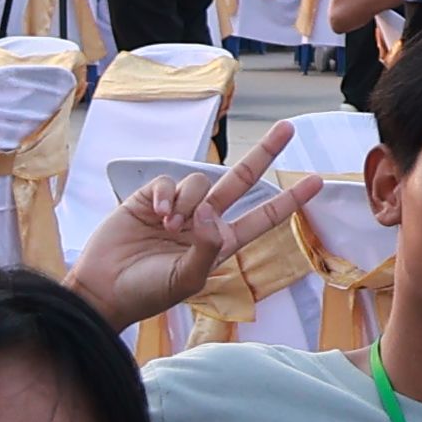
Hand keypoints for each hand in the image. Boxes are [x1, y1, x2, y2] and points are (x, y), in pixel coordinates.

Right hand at [64, 124, 291, 326]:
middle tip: (287, 129)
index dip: (289, 200)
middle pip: (240, 181)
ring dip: (189, 202)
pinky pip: (169, 182)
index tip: (316, 182)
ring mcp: (179, 208)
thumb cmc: (148, 292)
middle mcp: (205, 221)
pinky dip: (167, 196)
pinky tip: (156, 215)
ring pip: (200, 182)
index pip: (263, 218)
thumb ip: (207, 247)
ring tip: (170, 227)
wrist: (105, 289)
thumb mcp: (188, 278)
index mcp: (222, 244)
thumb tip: (212, 212)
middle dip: (264, 153)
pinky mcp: (151, 198)